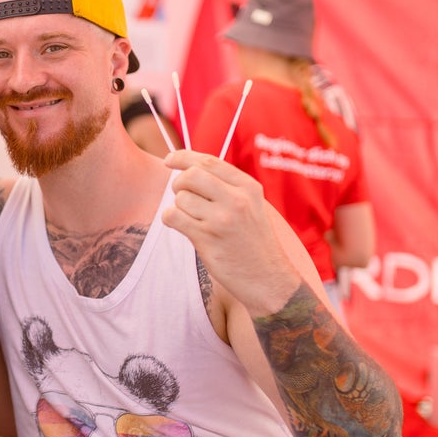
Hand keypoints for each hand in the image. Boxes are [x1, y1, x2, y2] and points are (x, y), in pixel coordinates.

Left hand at [161, 150, 298, 314]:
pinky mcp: (207, 238)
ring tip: (191, 219)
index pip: (208, 161)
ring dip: (178, 207)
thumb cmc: (253, 242)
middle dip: (178, 183)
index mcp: (248, 187)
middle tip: (181, 196)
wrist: (268, 279)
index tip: (169, 160)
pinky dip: (171, 219)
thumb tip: (190, 168)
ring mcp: (222, 219)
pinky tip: (182, 227)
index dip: (183, 157)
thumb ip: (227, 187)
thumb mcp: (250, 207)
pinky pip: (173, 217)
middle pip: (191, 175)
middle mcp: (237, 199)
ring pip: (181, 198)